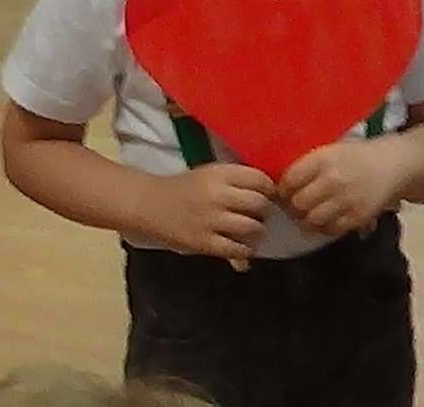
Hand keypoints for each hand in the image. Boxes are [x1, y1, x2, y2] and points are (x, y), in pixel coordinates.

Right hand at [141, 163, 276, 261]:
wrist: (148, 205)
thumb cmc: (184, 189)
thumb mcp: (209, 176)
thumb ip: (238, 184)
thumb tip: (275, 197)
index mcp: (218, 173)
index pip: (260, 179)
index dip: (269, 190)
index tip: (266, 196)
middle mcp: (216, 194)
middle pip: (260, 204)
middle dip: (264, 212)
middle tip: (257, 216)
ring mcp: (210, 219)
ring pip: (253, 228)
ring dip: (256, 232)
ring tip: (248, 233)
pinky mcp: (204, 242)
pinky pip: (238, 249)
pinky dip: (244, 251)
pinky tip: (238, 247)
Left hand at [278, 141, 400, 236]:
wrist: (393, 165)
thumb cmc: (354, 157)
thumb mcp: (328, 152)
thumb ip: (306, 167)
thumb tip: (279, 187)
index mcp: (322, 159)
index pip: (289, 180)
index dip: (282, 190)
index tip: (283, 193)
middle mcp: (333, 179)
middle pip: (298, 202)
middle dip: (293, 207)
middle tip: (294, 207)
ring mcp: (347, 199)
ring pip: (312, 219)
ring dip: (306, 220)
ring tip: (307, 216)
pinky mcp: (359, 216)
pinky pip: (332, 229)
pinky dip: (325, 228)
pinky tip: (326, 221)